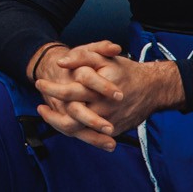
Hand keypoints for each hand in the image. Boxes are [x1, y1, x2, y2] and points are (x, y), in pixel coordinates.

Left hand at [32, 43, 182, 151]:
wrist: (152, 89)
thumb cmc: (124, 71)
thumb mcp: (103, 57)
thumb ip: (81, 56)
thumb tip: (60, 62)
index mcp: (99, 88)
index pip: (70, 92)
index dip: (52, 89)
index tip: (39, 83)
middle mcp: (104, 107)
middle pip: (72, 115)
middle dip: (52, 112)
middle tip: (40, 105)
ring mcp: (109, 121)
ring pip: (79, 130)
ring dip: (59, 123)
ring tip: (46, 113)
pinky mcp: (113, 131)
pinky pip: (90, 136)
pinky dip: (75, 131)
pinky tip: (62, 122)